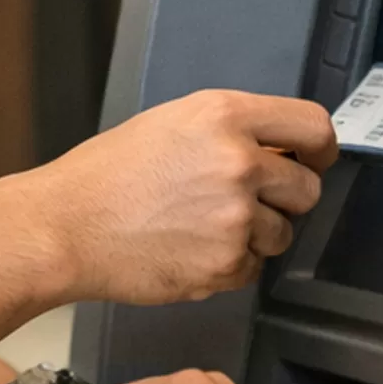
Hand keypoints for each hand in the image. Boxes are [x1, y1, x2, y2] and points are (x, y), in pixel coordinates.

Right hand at [33, 89, 334, 302]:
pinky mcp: (227, 263)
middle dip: (283, 199)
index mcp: (222, 116)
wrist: (64, 227)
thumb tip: (277, 153)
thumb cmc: (103, 177)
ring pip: (282, 233)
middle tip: (241, 203)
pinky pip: (253, 267)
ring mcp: (236, 216)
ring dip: (253, 236)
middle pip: (308, 188)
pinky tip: (186, 250)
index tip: (312, 162)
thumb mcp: (167, 126)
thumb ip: (227, 132)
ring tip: (198, 227)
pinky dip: (228, 265)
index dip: (318, 150)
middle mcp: (238, 162)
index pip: (312, 126)